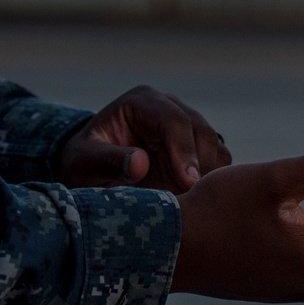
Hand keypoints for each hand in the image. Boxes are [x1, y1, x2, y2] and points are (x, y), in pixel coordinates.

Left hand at [58, 85, 230, 193]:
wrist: (93, 169)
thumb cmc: (85, 163)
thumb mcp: (85, 162)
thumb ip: (109, 161)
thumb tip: (140, 164)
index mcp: (142, 102)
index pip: (173, 120)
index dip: (184, 150)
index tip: (188, 182)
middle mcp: (170, 108)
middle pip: (201, 131)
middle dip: (200, 165)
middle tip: (193, 197)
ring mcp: (188, 126)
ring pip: (214, 146)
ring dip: (209, 174)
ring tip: (192, 201)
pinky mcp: (198, 148)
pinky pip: (218, 162)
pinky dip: (213, 180)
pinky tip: (197, 199)